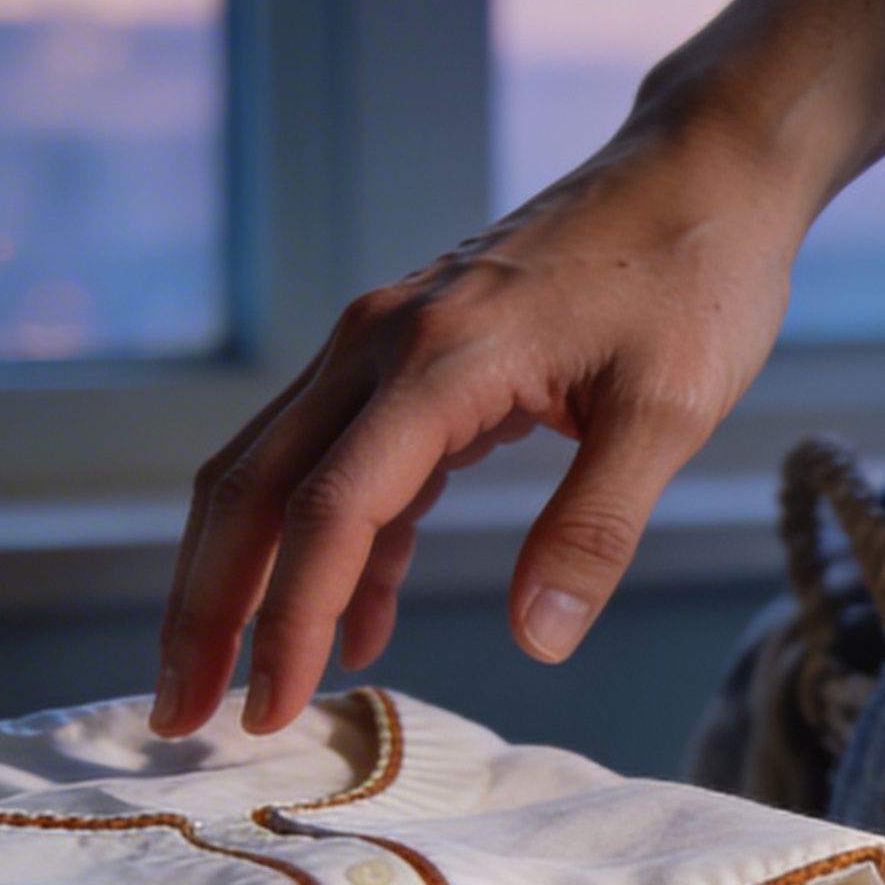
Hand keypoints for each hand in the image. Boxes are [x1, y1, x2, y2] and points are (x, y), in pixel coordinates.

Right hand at [154, 119, 803, 735]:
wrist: (703, 168)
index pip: (329, 511)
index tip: (267, 711)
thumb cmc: (695, 275)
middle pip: (253, 489)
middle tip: (181, 716)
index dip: (287, 620)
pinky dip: (341, 547)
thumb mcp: (670, 409)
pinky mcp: (415, 356)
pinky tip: (359, 624)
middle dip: (208, 609)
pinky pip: (347, 462)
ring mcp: (386, 343)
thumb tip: (539, 640)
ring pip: (276, 472)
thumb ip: (596, 527)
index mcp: (435, 359)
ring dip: (244, 580)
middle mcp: (380, 343)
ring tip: (237, 686)